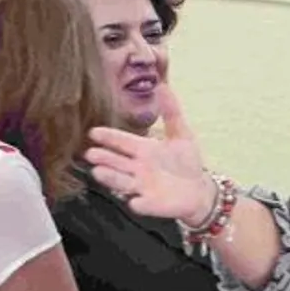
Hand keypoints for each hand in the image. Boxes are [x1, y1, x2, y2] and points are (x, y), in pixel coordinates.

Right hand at [84, 85, 213, 221]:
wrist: (199, 190)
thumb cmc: (186, 162)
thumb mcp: (181, 134)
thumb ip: (172, 112)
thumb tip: (163, 86)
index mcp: (142, 149)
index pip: (121, 141)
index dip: (108, 137)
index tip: (93, 132)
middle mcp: (137, 168)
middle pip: (116, 162)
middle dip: (103, 158)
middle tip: (90, 153)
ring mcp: (142, 186)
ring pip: (122, 182)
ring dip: (110, 178)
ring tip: (98, 172)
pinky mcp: (151, 203)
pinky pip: (142, 204)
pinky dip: (139, 203)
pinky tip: (135, 202)